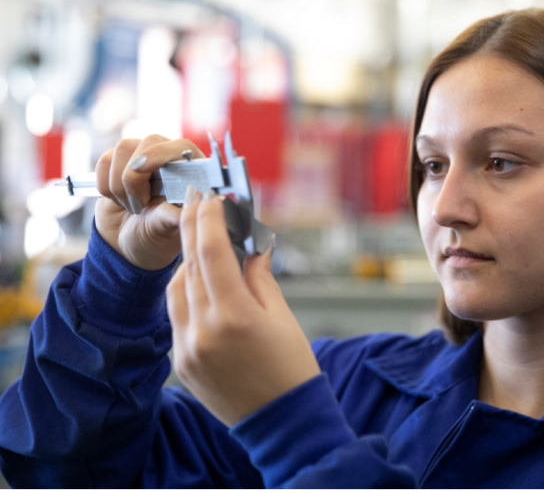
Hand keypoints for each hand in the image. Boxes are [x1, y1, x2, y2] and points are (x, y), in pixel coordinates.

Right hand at [94, 136, 204, 270]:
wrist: (127, 243)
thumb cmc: (155, 236)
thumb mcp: (166, 230)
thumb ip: (174, 215)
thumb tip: (189, 203)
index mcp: (193, 172)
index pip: (182, 147)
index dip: (161, 154)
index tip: (143, 170)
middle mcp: (171, 158)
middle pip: (149, 142)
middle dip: (135, 177)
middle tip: (140, 207)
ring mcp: (144, 156)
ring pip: (123, 148)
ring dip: (120, 185)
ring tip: (133, 207)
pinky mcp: (119, 161)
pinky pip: (104, 160)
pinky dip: (105, 185)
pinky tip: (119, 200)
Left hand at [166, 188, 320, 426]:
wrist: (281, 422)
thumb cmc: (292, 368)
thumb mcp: (282, 317)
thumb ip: (259, 277)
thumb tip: (250, 246)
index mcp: (235, 316)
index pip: (212, 252)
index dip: (209, 219)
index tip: (211, 197)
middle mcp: (203, 331)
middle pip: (190, 265)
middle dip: (194, 230)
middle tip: (199, 203)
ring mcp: (187, 349)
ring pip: (176, 288)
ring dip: (187, 261)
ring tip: (203, 244)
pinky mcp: (181, 362)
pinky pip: (175, 315)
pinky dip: (185, 292)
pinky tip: (200, 282)